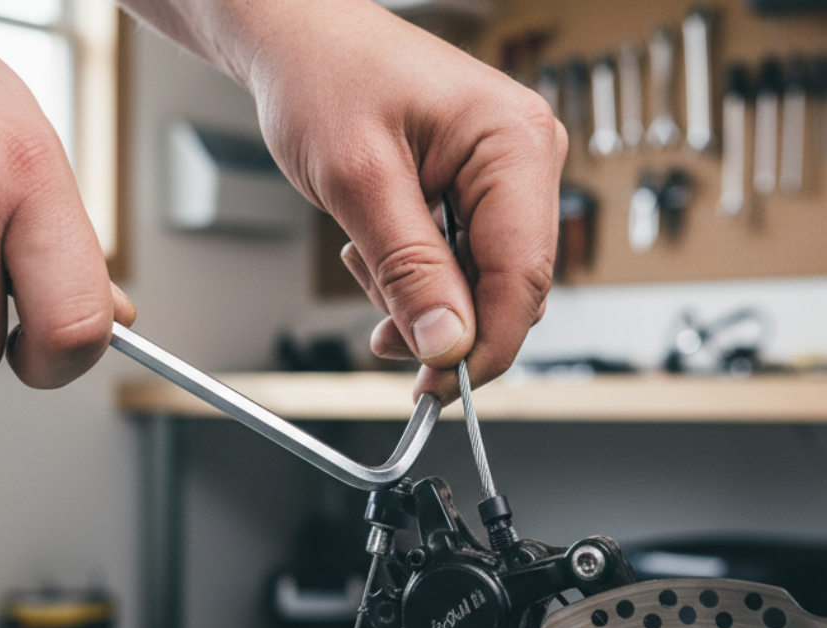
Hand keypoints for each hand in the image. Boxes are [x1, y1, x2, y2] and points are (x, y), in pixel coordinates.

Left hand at [124, 0, 563, 402]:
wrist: (301, 40)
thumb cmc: (326, 77)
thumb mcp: (358, 181)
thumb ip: (408, 268)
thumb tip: (448, 345)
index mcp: (514, 143)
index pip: (523, 277)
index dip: (484, 347)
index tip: (436, 388)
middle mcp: (525, 157)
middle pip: (508, 286)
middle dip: (442, 318)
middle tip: (380, 327)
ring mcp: (507, 174)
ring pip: (482, 282)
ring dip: (420, 295)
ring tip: (364, 256)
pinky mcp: (480, 189)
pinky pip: (465, 260)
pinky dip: (418, 274)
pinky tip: (378, 247)